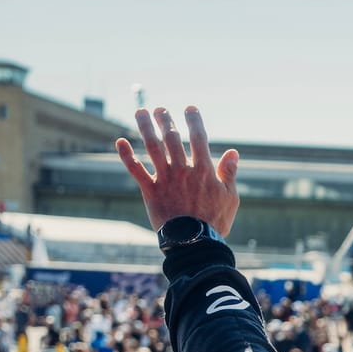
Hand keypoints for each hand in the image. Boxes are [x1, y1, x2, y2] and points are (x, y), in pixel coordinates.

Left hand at [116, 106, 241, 236]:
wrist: (193, 242)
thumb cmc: (214, 222)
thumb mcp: (230, 198)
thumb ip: (229, 173)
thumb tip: (233, 152)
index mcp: (203, 170)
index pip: (198, 138)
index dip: (194, 121)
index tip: (190, 109)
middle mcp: (182, 170)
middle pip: (172, 138)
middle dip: (166, 120)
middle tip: (160, 109)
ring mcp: (165, 179)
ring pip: (152, 147)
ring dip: (145, 127)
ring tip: (141, 112)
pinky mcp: (150, 190)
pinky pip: (135, 170)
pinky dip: (126, 155)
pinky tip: (119, 141)